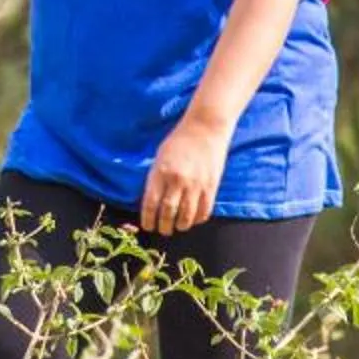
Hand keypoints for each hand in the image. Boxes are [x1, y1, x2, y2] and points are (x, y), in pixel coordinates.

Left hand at [139, 116, 230, 236]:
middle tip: (163, 230)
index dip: (148, 220)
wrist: (205, 128)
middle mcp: (177, 181)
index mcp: (161, 172)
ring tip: (177, 227)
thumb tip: (151, 202)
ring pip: (186, 217)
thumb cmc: (179, 141)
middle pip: (168, 214)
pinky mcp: (211, 187)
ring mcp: (195, 185)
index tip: (148, 226)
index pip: (151, 204)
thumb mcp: (160, 157)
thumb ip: (155, 179)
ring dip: (180, 226)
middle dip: (164, 227)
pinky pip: (204, 211)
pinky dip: (197, 219)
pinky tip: (193, 219)